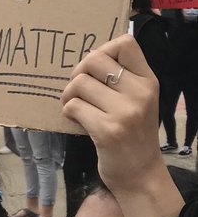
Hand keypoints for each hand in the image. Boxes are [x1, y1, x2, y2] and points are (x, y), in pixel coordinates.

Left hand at [61, 34, 163, 195]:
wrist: (140, 173)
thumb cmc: (133, 133)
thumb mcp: (139, 100)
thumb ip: (122, 78)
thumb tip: (89, 56)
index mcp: (148, 81)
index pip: (125, 43)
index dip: (102, 49)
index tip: (95, 68)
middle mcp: (140, 93)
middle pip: (94, 59)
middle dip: (77, 73)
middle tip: (78, 90)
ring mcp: (125, 112)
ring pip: (80, 83)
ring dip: (69, 95)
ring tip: (76, 107)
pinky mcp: (108, 130)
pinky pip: (74, 106)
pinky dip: (69, 112)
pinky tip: (77, 120)